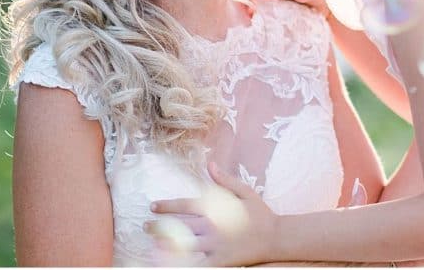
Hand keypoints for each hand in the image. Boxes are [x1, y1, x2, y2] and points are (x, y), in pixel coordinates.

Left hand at [149, 162, 278, 265]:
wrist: (277, 237)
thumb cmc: (260, 214)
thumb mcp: (245, 191)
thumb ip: (225, 180)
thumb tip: (210, 164)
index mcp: (217, 209)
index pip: (186, 205)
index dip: (168, 205)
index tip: (153, 206)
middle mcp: (213, 226)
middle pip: (180, 226)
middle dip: (160, 226)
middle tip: (146, 227)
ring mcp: (215, 245)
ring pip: (184, 245)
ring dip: (166, 245)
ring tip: (151, 246)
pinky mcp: (220, 260)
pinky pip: (197, 264)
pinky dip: (183, 262)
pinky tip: (171, 263)